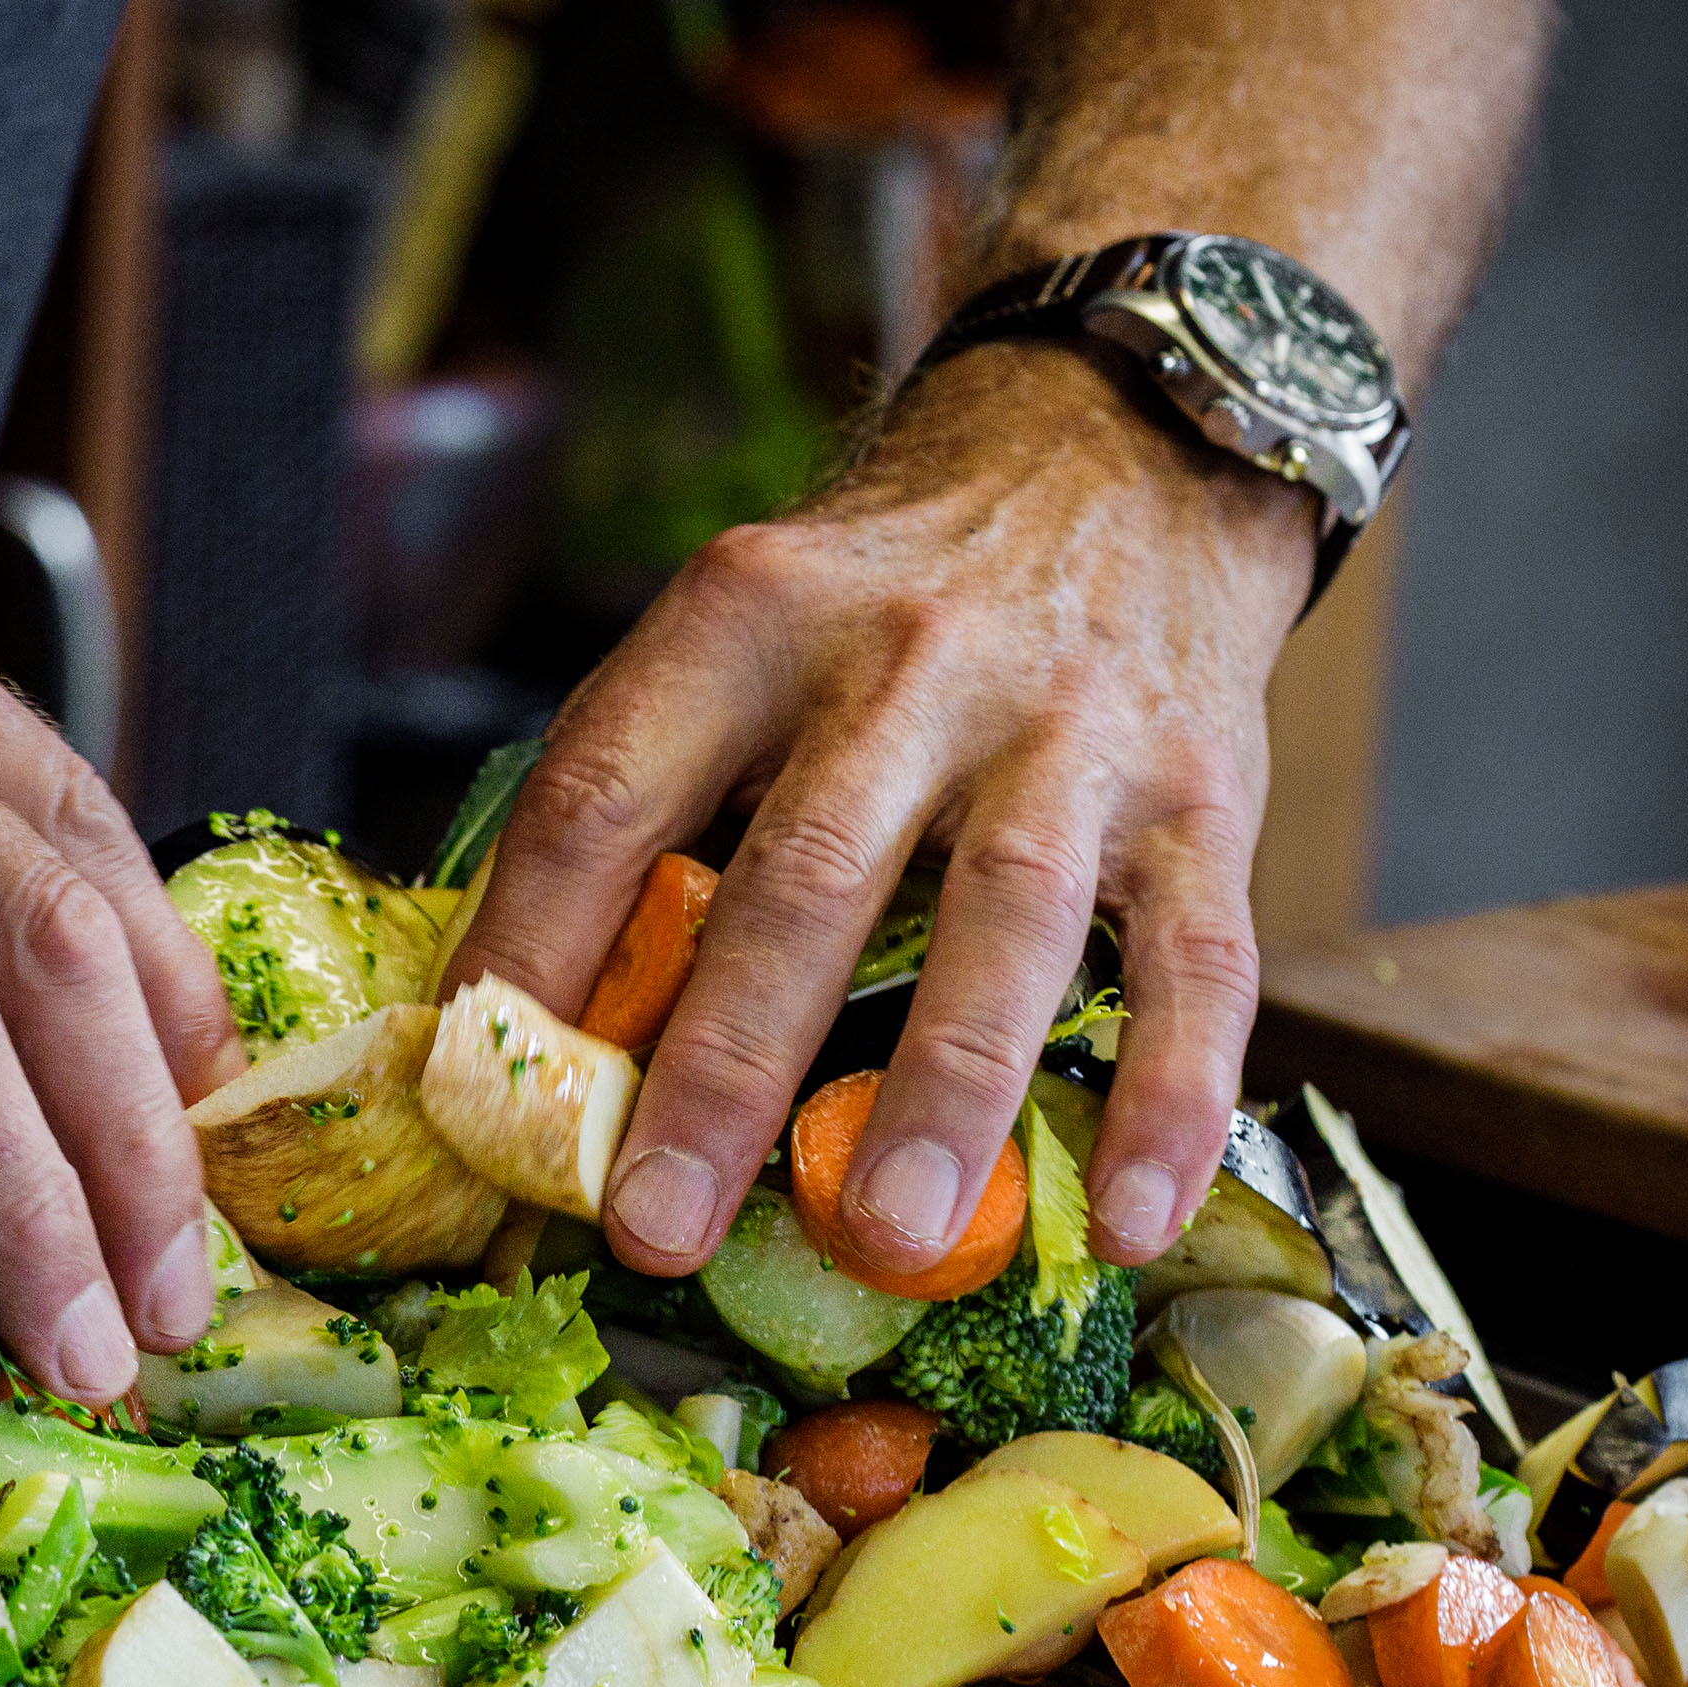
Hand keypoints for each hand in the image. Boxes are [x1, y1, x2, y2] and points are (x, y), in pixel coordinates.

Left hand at [447, 339, 1315, 1285]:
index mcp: (746, 620)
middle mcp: (909, 663)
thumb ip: (647, 798)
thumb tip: (517, 1029)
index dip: (532, 946)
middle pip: (800, 878)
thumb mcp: (739, 636)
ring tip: (891, 1236)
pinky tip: (1134, 1217)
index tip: (483, 1096)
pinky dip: (1173, 1097)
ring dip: (944, 1093)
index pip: (604, 793)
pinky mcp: (1204, 794)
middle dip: (724, 1069)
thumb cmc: (882, 604)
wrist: (1115, 451)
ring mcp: (1068, 730)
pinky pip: (1197, 961)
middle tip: (658, 1224)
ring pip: (1002, 920)